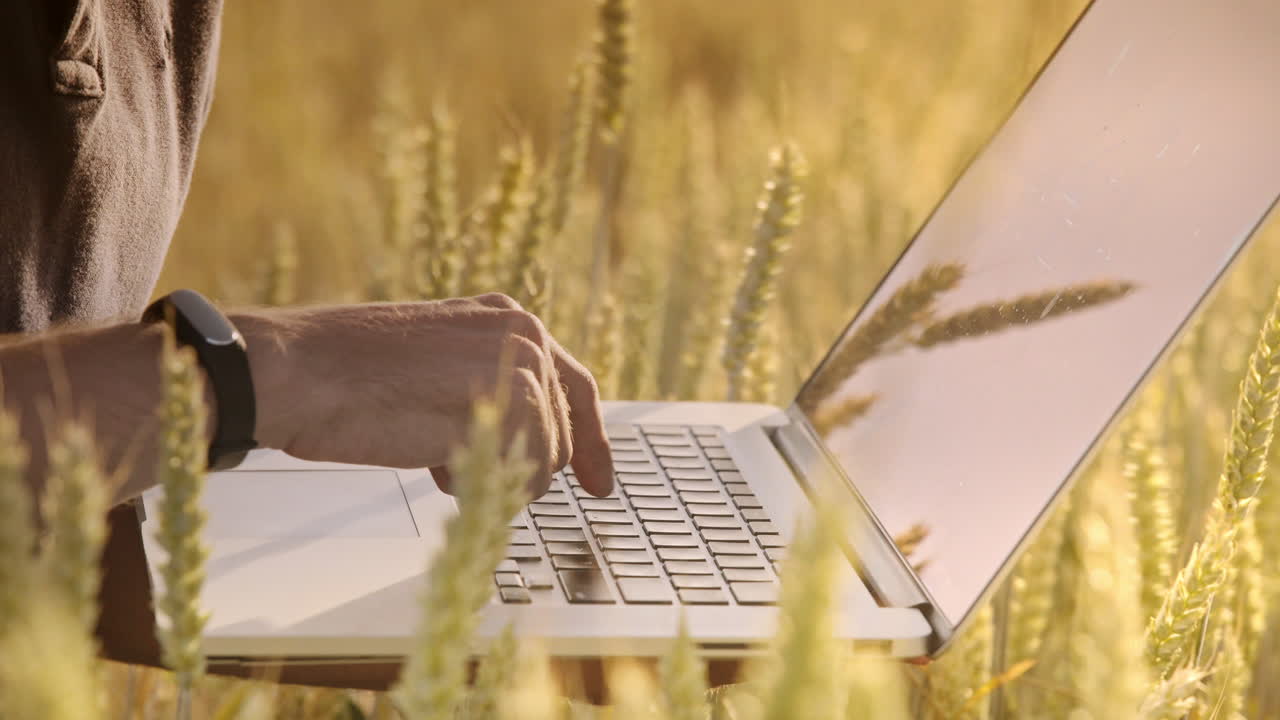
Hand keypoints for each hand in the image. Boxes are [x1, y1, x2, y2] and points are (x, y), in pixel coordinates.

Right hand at [236, 293, 613, 497]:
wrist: (299, 371)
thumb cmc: (348, 374)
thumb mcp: (434, 366)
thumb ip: (485, 391)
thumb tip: (519, 445)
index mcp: (507, 317)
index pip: (574, 386)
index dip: (592, 440)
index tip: (601, 483)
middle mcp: (524, 335)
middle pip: (563, 431)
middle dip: (528, 466)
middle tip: (471, 474)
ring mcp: (517, 368)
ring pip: (547, 459)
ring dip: (499, 479)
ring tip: (435, 457)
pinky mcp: (502, 406)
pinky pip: (524, 475)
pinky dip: (488, 489)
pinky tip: (437, 466)